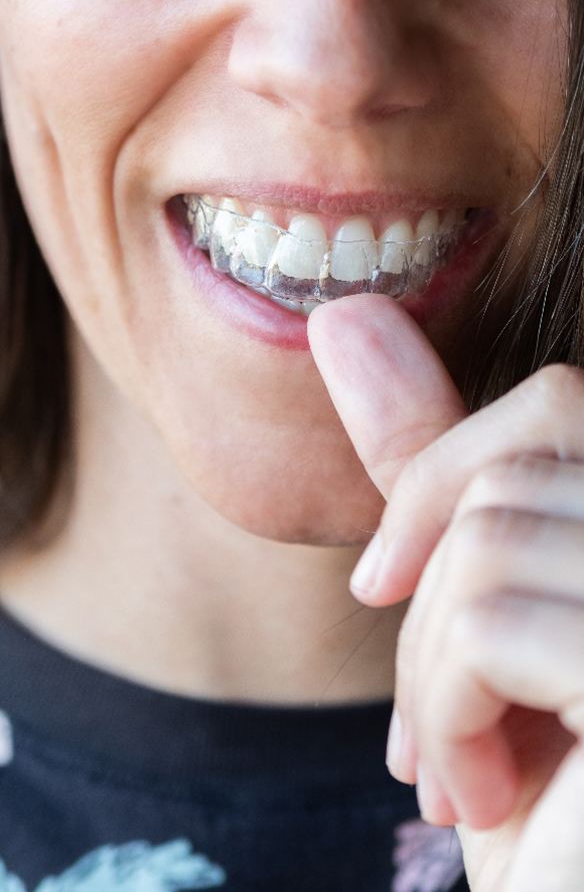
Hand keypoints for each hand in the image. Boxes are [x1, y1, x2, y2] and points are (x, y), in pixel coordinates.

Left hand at [308, 294, 583, 891]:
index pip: (559, 401)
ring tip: (460, 768)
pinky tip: (483, 798)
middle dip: (427, 606)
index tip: (379, 583)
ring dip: (432, 674)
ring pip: (487, 541)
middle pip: (510, 478)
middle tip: (428, 724)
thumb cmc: (540, 798)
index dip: (442, 475)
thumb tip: (344, 316)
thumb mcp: (479, 617)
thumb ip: (438, 471)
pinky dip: (444, 712)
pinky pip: (491, 620)